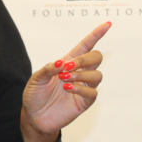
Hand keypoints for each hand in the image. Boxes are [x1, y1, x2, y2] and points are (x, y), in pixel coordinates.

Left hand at [20, 22, 107, 141]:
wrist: (34, 117)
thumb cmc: (35, 95)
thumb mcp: (35, 79)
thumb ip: (47, 69)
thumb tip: (61, 62)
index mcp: (68, 62)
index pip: (86, 45)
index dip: (96, 34)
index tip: (107, 24)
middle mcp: (79, 73)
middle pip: (96, 57)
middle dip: (86, 59)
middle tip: (68, 67)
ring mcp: (83, 87)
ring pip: (97, 75)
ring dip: (82, 75)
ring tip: (64, 80)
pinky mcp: (84, 102)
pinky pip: (93, 93)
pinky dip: (81, 89)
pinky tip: (68, 89)